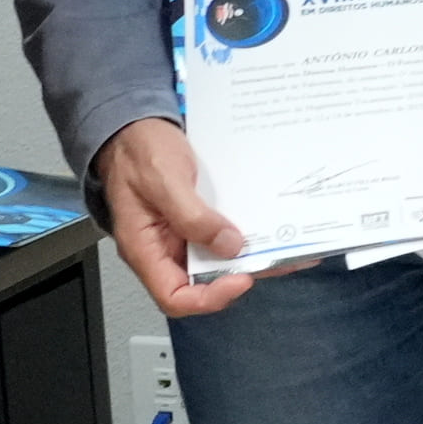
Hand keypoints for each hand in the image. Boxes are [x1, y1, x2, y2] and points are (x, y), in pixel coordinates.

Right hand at [93, 118, 261, 315]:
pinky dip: (248, 237)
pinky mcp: (196, 222)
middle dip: (240, 275)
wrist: (135, 126)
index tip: (241, 278)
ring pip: (218, 261)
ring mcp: (181, 237)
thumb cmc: (137, 150)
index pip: (174, 297)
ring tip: (287, 248)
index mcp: (144, 249)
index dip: (210, 297)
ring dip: (251, 258)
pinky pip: (222, 238)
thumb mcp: (163, 180)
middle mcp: (164, 250)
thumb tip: (228, 246)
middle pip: (202, 283)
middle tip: (275, 259)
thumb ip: (192, 216)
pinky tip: (272, 228)